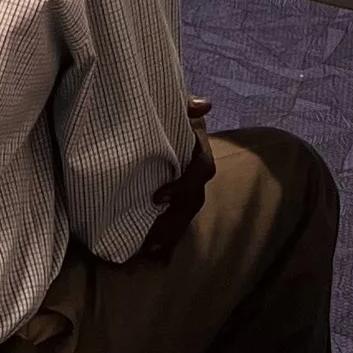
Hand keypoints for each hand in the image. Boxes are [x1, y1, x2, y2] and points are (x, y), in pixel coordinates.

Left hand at [138, 110, 215, 260]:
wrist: (154, 109)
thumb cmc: (161, 103)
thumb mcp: (169, 100)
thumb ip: (184, 103)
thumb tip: (203, 104)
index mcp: (198, 144)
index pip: (202, 169)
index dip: (184, 186)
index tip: (158, 197)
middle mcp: (195, 166)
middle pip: (194, 199)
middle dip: (175, 221)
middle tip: (152, 239)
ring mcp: (187, 182)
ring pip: (187, 212)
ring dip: (171, 233)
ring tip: (149, 250)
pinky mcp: (174, 193)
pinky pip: (177, 216)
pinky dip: (167, 236)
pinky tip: (151, 253)